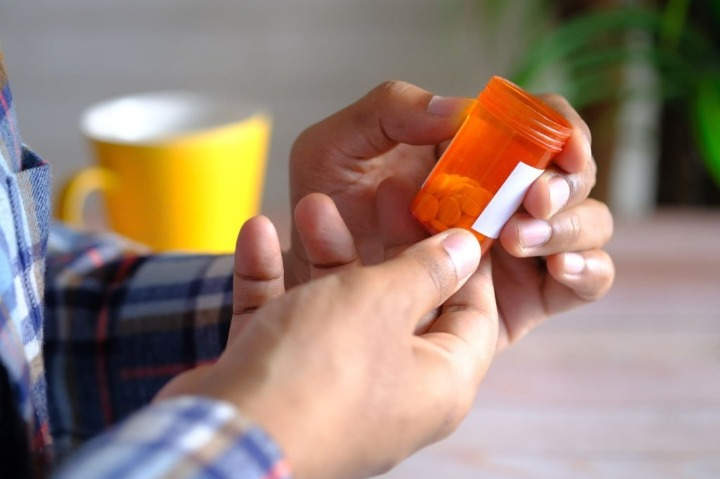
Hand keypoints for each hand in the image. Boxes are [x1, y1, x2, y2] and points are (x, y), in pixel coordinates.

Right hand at [159, 210, 497, 478]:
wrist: (224, 441)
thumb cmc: (317, 375)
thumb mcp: (382, 302)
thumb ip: (425, 271)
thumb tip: (466, 249)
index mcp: (439, 381)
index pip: (474, 313)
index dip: (466, 260)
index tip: (451, 214)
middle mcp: (393, 389)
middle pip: (400, 303)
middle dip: (382, 244)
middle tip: (379, 195)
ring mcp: (335, 388)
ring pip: (338, 308)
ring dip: (322, 254)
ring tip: (310, 205)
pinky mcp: (282, 382)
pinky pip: (286, 322)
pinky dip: (271, 280)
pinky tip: (256, 233)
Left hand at [286, 81, 614, 350]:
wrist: (318, 282)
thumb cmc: (326, 208)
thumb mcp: (338, 145)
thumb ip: (390, 110)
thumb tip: (459, 110)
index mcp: (473, 152)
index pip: (541, 124)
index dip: (562, 129)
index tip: (560, 147)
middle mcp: (507, 195)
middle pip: (574, 176)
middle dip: (564, 185)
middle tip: (530, 200)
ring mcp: (521, 246)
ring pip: (589, 225)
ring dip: (569, 227)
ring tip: (516, 239)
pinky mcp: (528, 297)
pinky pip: (588, 280)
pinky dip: (588, 270)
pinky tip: (560, 269)